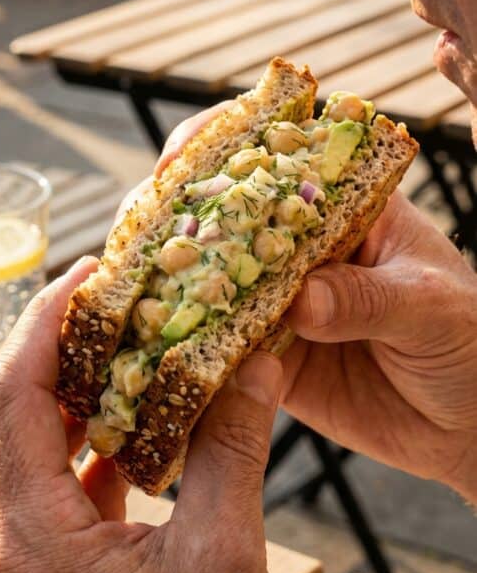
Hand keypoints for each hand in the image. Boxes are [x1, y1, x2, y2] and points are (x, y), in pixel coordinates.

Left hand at [0, 258, 292, 572]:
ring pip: (18, 462)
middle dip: (51, 355)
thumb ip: (231, 448)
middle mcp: (7, 561)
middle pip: (3, 422)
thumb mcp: (228, 556)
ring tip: (122, 363)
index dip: (44, 325)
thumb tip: (252, 365)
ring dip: (64, 407)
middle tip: (106, 308)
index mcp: (38, 544)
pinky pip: (42, 505)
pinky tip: (129, 445)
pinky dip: (77, 460)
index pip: (12, 398)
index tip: (88, 278)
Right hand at [155, 110, 476, 501]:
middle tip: (139, 238)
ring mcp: (277, 304)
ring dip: (167, 287)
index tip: (179, 165)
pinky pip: (219, 353)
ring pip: (209, 285)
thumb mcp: (429, 305)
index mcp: (345, 207)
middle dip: (175, 220)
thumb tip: (301, 300)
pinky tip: (154, 355)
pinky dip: (186, 354)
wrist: (469, 423)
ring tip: (130, 294)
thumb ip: (366, 298)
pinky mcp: (267, 361)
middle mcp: (300, 249)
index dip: (223, 148)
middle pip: (225, 217)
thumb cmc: (468, 340)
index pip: (278, 156)